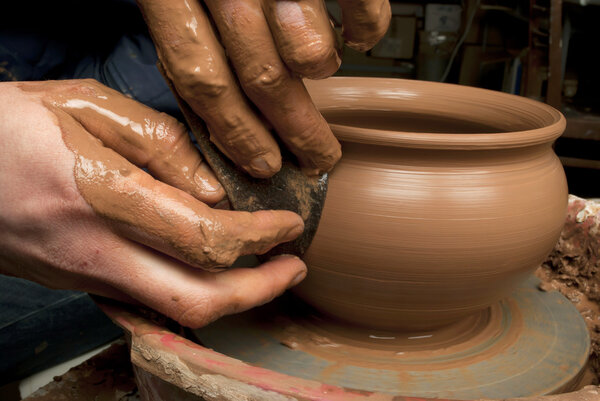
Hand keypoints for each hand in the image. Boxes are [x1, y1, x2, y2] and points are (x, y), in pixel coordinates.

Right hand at [0, 80, 306, 327]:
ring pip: (173, 310)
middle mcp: (93, 251)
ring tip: (262, 270)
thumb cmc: (5, 125)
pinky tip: (208, 273)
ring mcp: (81, 275)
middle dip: (258, 291)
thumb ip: (158, 144)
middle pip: (197, 300)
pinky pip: (146, 303)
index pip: (205, 238)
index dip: (259, 238)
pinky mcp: (75, 281)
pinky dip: (190, 295)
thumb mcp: (83, 106)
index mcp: (99, 197)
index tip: (288, 225)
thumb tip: (213, 188)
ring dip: (230, 296)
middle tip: (292, 269)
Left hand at [136, 0, 390, 177]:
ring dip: (319, 69)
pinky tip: (360, 35)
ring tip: (320, 67)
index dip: (236, 133)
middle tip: (319, 160)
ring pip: (305, 47)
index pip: (203, 81)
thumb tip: (224, 114)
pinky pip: (359, 5)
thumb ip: (192, 39)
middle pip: (262, 77)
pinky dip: (366, 30)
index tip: (263, 165)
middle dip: (296, 132)